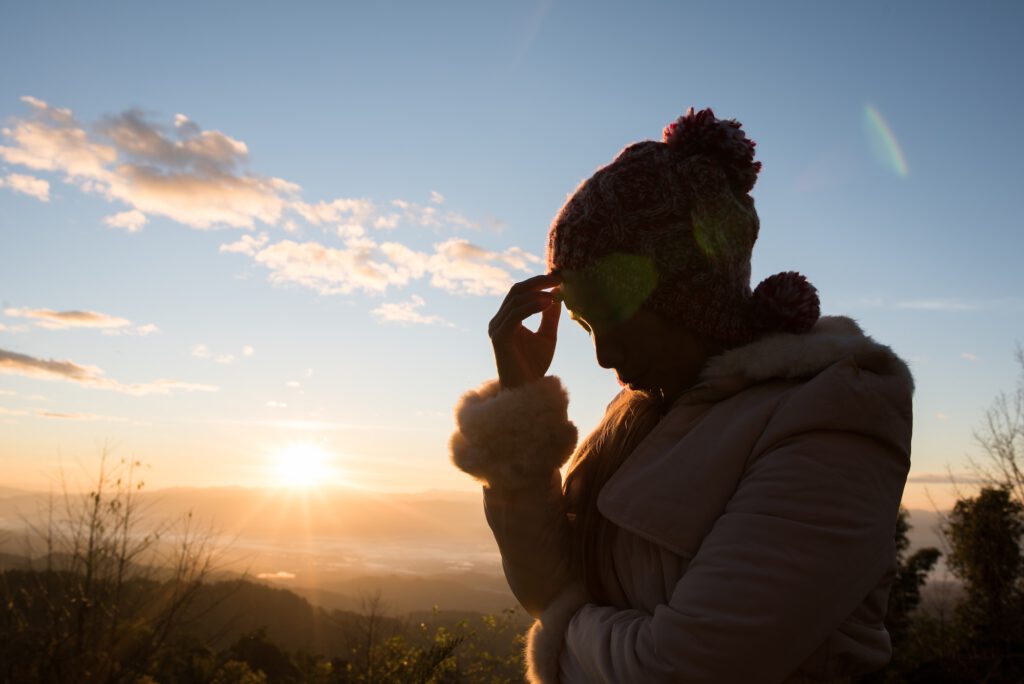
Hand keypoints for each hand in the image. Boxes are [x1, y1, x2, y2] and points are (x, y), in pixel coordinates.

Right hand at [488, 272, 561, 388]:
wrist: (526, 392)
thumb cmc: (534, 367)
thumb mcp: (547, 336)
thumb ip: (550, 316)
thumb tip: (557, 293)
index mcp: (507, 319)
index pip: (519, 292)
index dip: (537, 282)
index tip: (558, 276)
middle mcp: (498, 322)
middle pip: (515, 291)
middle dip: (537, 282)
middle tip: (557, 277)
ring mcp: (496, 329)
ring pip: (515, 301)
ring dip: (537, 294)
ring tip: (555, 294)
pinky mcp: (499, 338)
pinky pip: (515, 315)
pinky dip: (532, 306)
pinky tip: (547, 304)